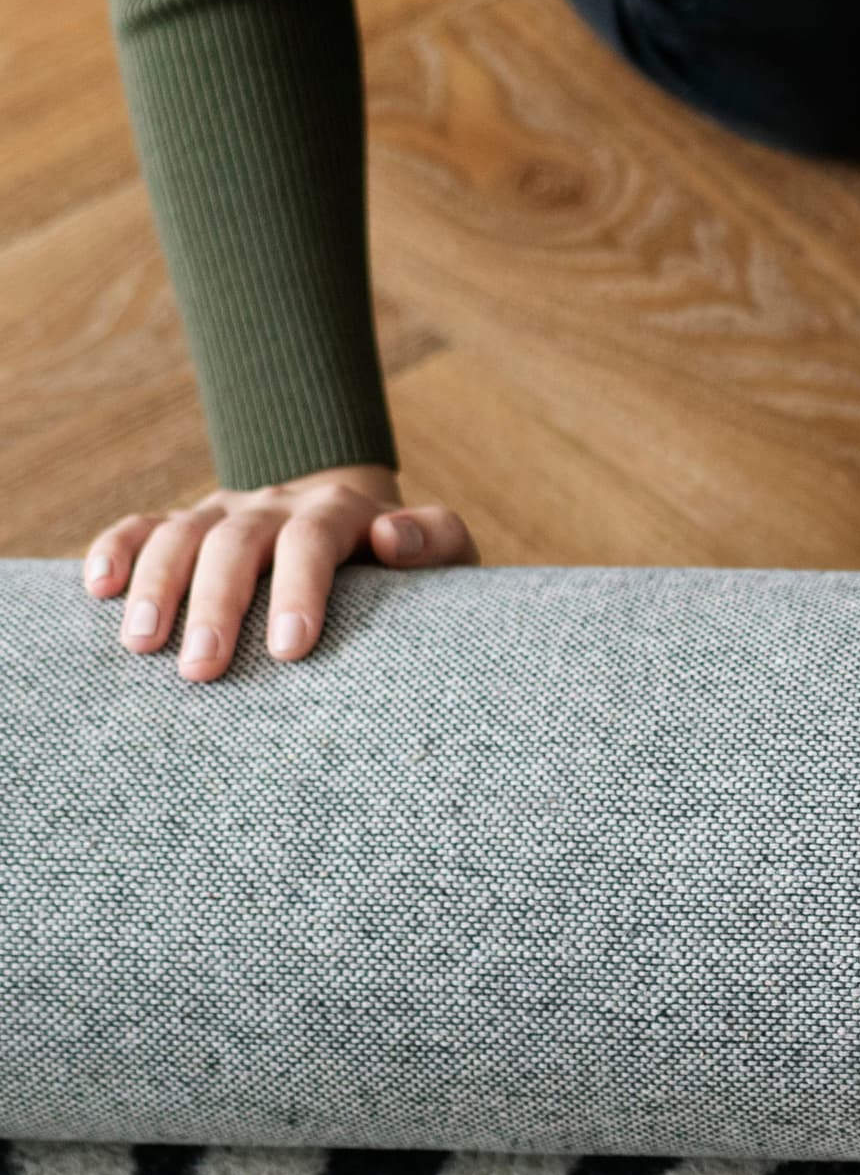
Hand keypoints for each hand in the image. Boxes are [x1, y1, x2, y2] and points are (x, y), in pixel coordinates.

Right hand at [83, 467, 474, 678]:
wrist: (359, 516)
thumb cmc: (408, 556)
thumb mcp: (445, 549)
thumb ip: (435, 539)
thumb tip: (390, 539)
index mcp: (338, 511)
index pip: (313, 541)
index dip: (301, 589)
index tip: (292, 649)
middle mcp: (276, 505)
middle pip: (236, 542)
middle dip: (216, 604)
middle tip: (200, 669)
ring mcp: (226, 511)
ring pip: (181, 533)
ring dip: (158, 585)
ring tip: (139, 644)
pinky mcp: (191, 525)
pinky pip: (143, 525)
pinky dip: (116, 549)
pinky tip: (99, 588)